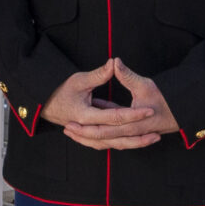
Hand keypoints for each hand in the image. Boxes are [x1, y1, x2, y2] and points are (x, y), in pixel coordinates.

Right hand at [43, 58, 174, 151]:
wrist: (46, 104)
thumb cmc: (61, 90)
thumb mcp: (79, 79)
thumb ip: (99, 74)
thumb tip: (114, 62)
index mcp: (85, 115)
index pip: (114, 117)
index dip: (133, 113)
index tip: (149, 108)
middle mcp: (88, 129)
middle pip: (117, 137)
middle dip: (138, 137)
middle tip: (157, 133)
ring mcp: (90, 135)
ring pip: (115, 143)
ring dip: (134, 143)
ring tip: (153, 139)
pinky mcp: (93, 136)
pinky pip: (111, 142)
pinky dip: (124, 141)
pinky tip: (139, 138)